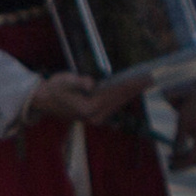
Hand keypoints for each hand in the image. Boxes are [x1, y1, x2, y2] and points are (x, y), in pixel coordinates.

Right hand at [24, 68, 156, 127]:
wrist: (42, 100)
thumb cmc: (53, 88)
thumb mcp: (65, 81)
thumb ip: (79, 82)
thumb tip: (92, 84)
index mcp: (89, 108)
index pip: (116, 93)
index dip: (131, 84)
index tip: (146, 77)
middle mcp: (94, 116)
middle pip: (121, 100)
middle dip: (136, 88)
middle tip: (153, 77)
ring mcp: (95, 118)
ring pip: (119, 104)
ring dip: (132, 93)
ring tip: (146, 82)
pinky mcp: (95, 116)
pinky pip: (114, 106)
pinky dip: (123, 97)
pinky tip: (132, 90)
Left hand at [168, 89, 195, 171]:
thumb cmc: (193, 108)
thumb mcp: (182, 124)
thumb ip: (178, 140)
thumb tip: (174, 154)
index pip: (192, 158)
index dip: (180, 164)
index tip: (170, 167)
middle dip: (182, 164)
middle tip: (169, 165)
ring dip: (186, 159)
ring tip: (171, 158)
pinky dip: (190, 153)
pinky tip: (179, 152)